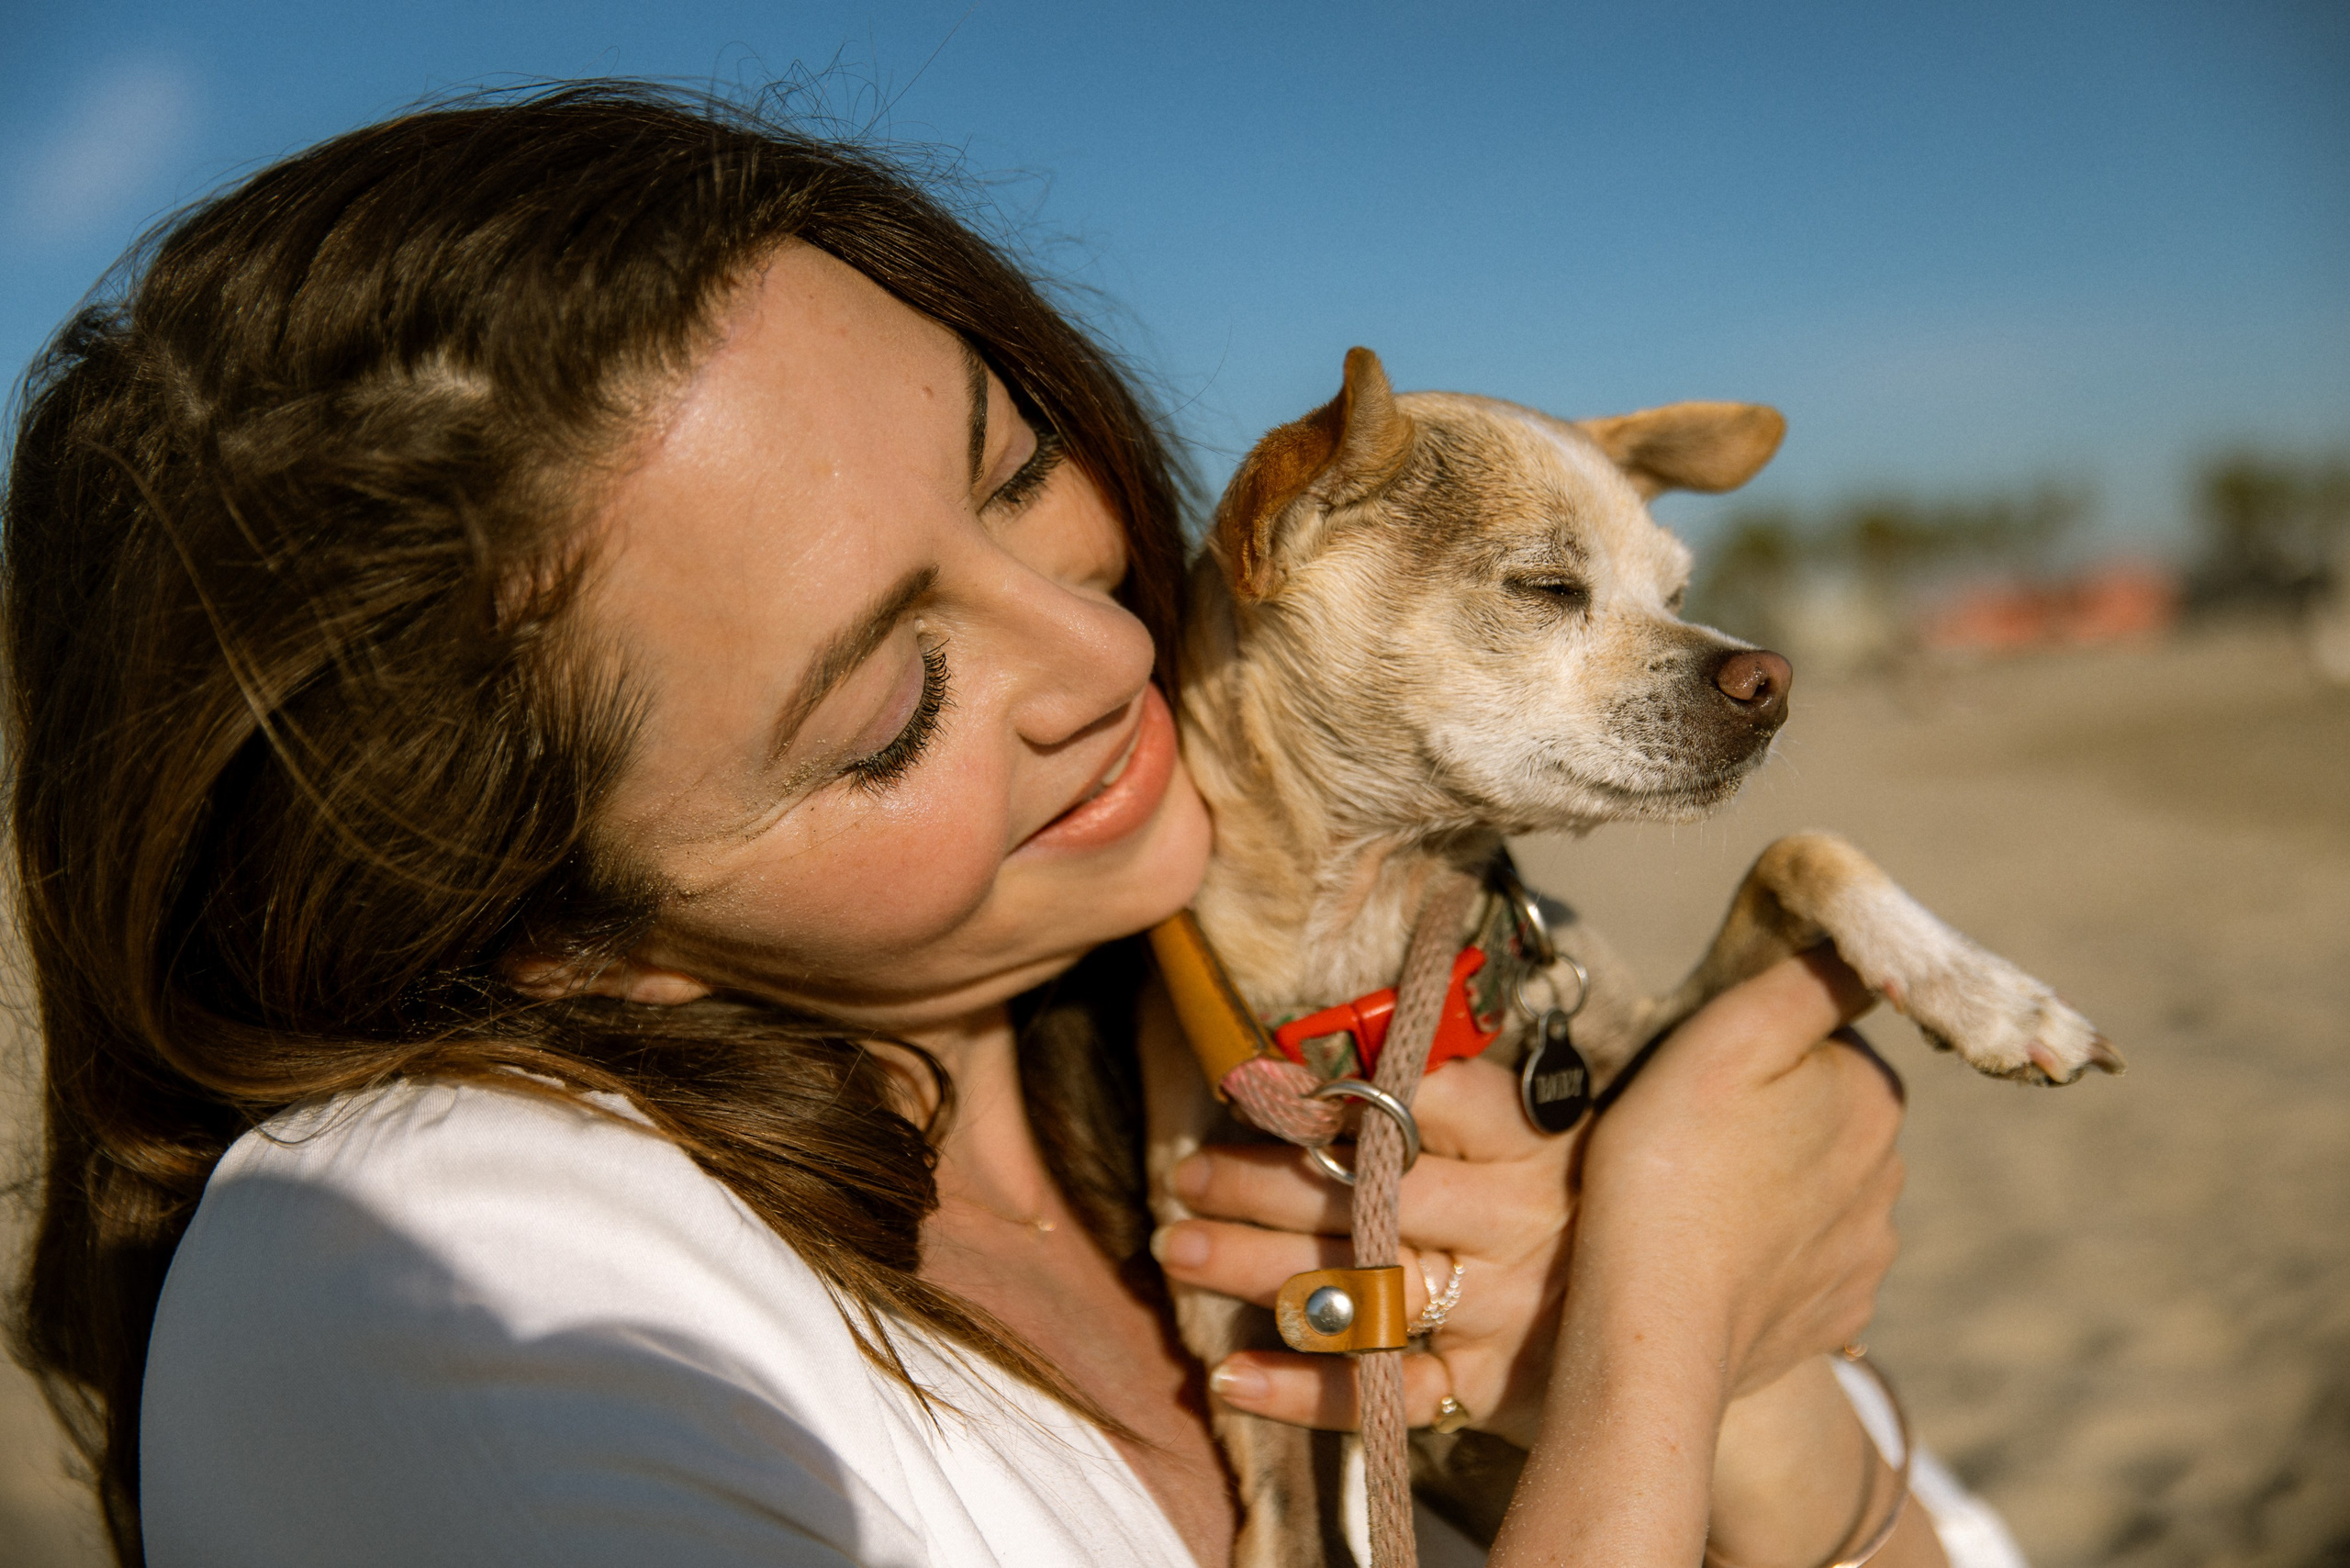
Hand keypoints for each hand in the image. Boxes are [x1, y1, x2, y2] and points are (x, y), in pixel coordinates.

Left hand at [1152, 948, 1901, 1447]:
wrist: (1734, 1338)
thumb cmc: (1664, 1199)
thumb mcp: (1655, 1103)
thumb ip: (1582, 1034)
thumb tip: (1526, 922)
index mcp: (1553, 1150)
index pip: (1436, 1108)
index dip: (1337, 1093)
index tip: (1251, 1076)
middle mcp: (1523, 1230)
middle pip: (1379, 1201)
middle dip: (1272, 1183)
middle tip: (1184, 1167)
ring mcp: (1507, 1317)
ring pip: (1366, 1292)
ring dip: (1262, 1268)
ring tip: (1177, 1241)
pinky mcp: (1494, 1393)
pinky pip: (1388, 1400)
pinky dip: (1306, 1391)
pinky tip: (1228, 1370)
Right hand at [1570, 948, 1901, 1401]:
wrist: (1655, 1326)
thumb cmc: (1670, 1168)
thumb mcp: (1722, 1040)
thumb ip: (1804, 983)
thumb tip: (1862, 950)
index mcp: (1871, 1094)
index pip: (1820, 1041)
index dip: (1752, 1052)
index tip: (1698, 1081)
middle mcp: (1891, 1171)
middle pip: (1822, 1114)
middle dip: (1769, 1118)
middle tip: (1688, 1139)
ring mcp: (1868, 1251)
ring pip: (1817, 1188)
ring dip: (1771, 1186)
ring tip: (1696, 1201)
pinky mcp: (1840, 1312)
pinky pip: (1807, 1261)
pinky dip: (1769, 1255)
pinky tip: (1717, 1256)